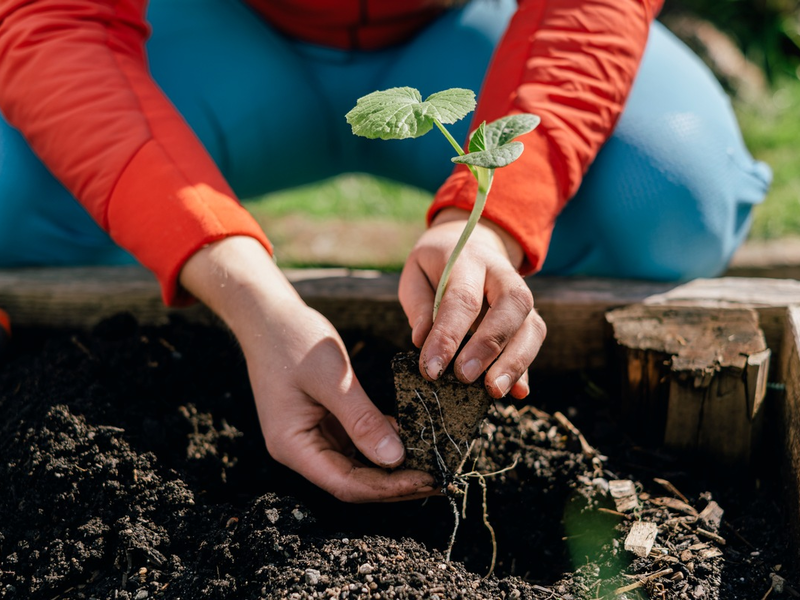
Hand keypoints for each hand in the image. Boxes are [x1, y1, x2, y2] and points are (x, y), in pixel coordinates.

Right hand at [180, 237, 435, 501]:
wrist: (268, 314)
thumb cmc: (293, 340)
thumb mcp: (332, 378)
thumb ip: (362, 419)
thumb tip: (395, 459)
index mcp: (293, 446)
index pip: (346, 484)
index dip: (388, 489)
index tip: (427, 480)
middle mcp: (301, 449)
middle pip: (354, 481)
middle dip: (396, 484)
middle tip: (440, 479)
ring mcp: (312, 436)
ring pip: (358, 465)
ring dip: (394, 467)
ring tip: (434, 464)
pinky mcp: (324, 422)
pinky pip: (357, 443)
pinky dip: (384, 443)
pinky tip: (413, 439)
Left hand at [399, 208, 545, 398]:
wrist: (472, 244)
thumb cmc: (437, 266)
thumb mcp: (415, 273)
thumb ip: (418, 304)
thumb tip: (422, 341)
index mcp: (468, 259)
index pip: (462, 299)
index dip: (448, 335)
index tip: (431, 369)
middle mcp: (502, 275)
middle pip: (510, 306)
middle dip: (489, 346)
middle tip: (465, 377)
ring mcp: (521, 296)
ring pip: (531, 326)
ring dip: (515, 362)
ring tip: (494, 391)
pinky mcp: (528, 317)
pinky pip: (534, 342)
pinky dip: (526, 369)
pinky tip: (518, 392)